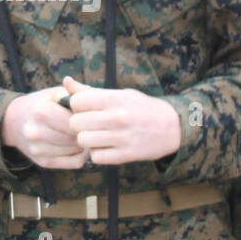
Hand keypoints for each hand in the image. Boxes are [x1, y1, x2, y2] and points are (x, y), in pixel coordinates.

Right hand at [1, 83, 85, 167]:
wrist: (15, 121)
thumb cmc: (41, 104)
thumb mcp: (55, 93)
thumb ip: (77, 92)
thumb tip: (95, 96)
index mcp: (40, 112)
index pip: (74, 122)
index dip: (85, 119)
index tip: (88, 116)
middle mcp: (36, 133)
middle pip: (75, 137)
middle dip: (85, 132)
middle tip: (88, 126)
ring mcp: (38, 150)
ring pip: (77, 151)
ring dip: (83, 144)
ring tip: (80, 134)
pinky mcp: (43, 162)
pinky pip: (74, 163)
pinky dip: (81, 155)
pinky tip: (77, 145)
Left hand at [64, 75, 181, 164]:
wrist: (174, 127)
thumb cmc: (142, 108)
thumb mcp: (120, 94)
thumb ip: (91, 91)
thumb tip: (66, 82)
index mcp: (116, 98)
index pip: (77, 102)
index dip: (76, 106)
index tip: (84, 110)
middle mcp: (118, 117)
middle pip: (76, 123)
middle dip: (78, 125)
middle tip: (87, 125)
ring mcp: (123, 137)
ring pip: (84, 141)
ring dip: (86, 140)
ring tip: (95, 137)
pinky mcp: (127, 155)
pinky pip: (97, 157)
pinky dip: (97, 154)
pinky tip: (104, 147)